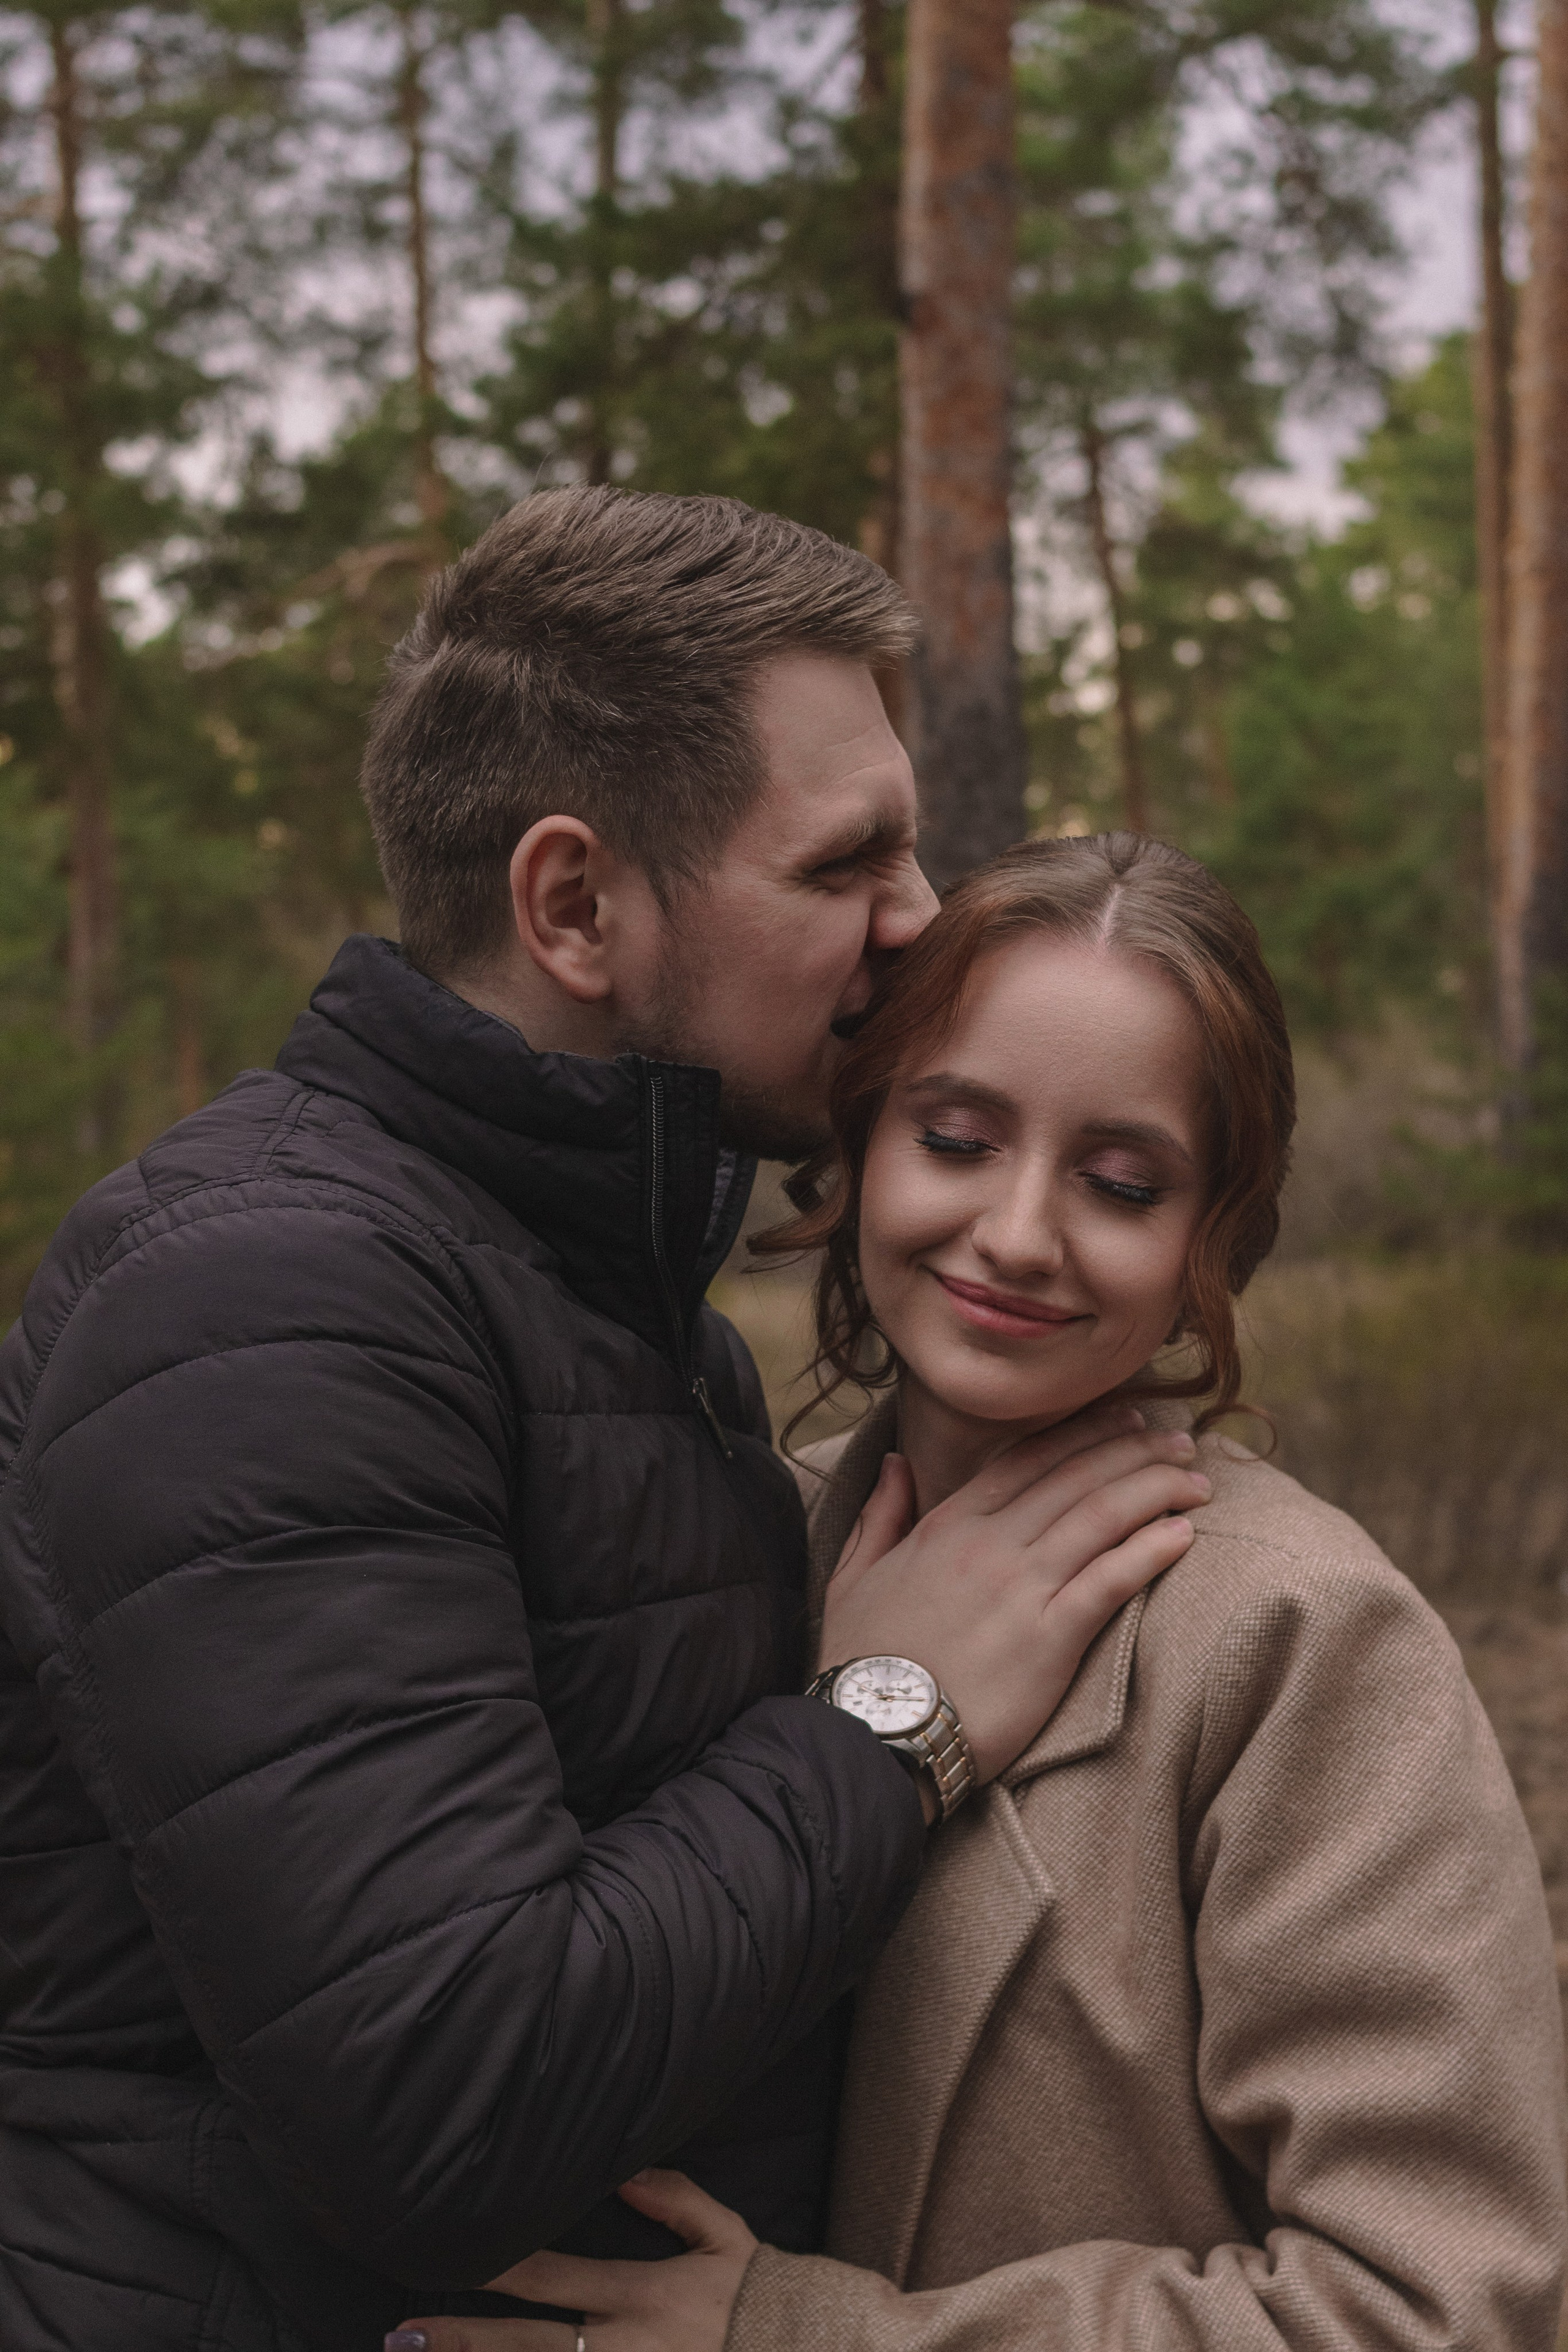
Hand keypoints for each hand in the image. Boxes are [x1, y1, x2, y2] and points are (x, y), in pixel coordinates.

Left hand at [385, 2171, 754, 2351]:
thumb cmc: (765, 2298)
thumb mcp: (726, 2237)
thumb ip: (676, 2199)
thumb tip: (622, 2171)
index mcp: (643, 2295)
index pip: (554, 2278)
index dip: (499, 2268)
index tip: (451, 2254)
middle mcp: (624, 2349)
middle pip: (530, 2347)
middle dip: (464, 2341)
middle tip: (404, 2336)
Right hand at [818, 1402, 1207, 1785]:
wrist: (867, 1735)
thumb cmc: (858, 1664)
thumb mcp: (852, 1576)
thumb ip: (879, 1513)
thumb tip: (897, 1461)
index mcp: (946, 1525)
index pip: (1028, 1459)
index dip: (1084, 1433)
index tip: (1125, 1419)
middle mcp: (988, 1544)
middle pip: (1076, 1477)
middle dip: (1137, 1451)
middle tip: (1181, 1441)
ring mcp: (1020, 1588)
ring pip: (1101, 1516)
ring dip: (1157, 1490)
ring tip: (1198, 1482)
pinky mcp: (1049, 1638)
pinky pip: (1111, 1580)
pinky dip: (1151, 1550)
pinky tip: (1183, 1534)